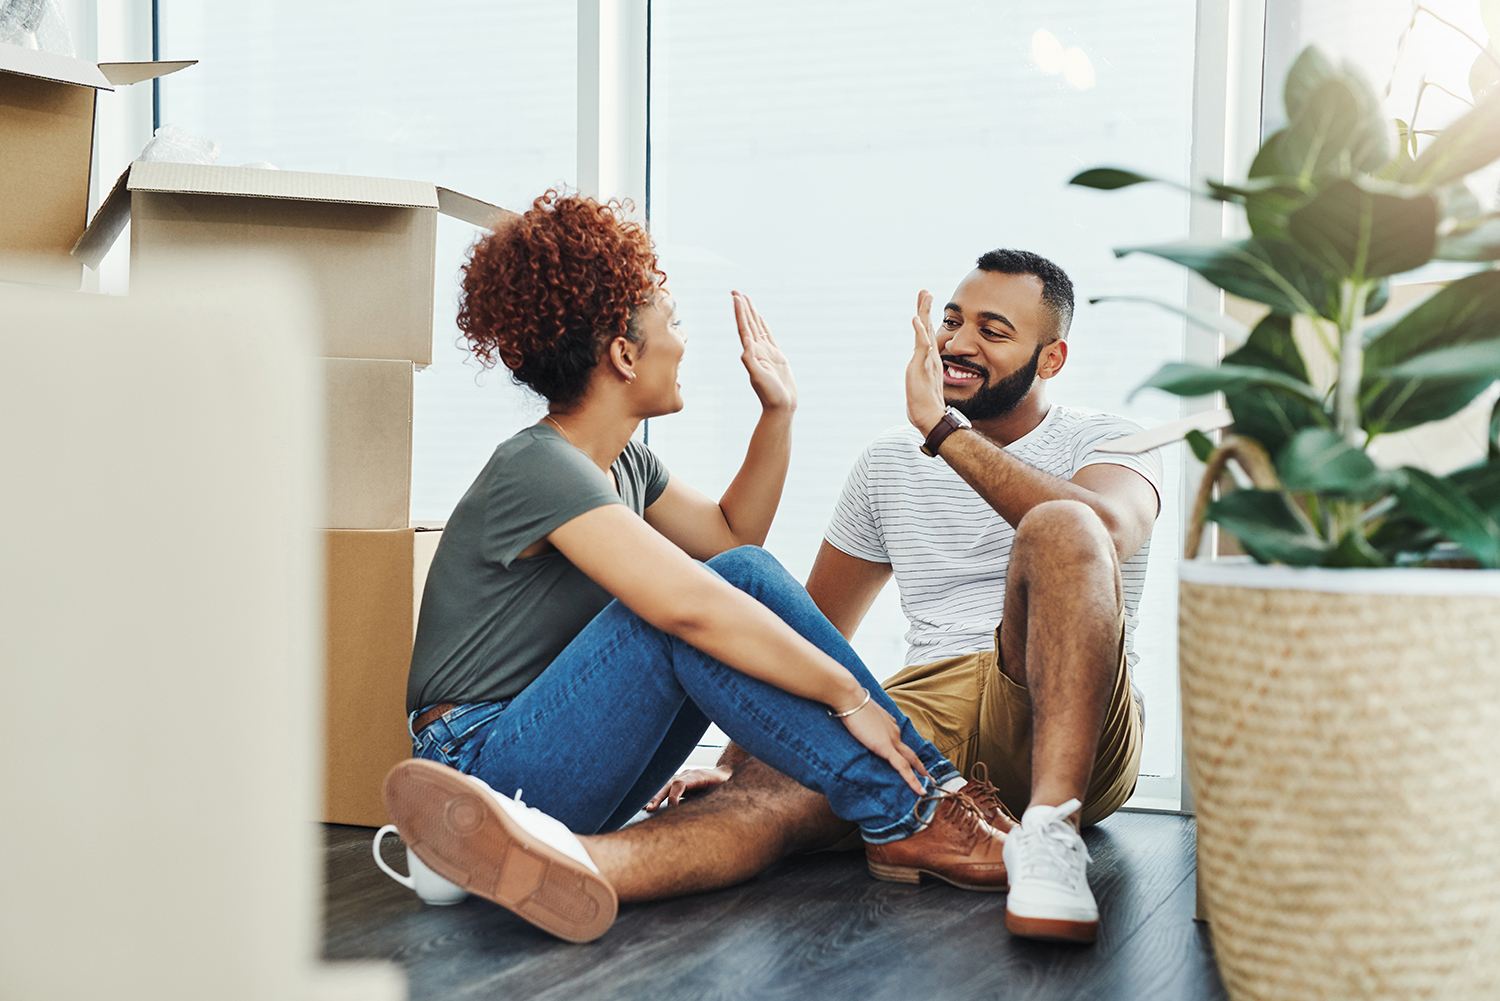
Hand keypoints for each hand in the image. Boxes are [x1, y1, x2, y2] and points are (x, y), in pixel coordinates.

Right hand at [644, 765, 731, 810]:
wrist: (726, 774)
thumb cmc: (725, 785)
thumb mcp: (723, 792)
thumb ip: (713, 800)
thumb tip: (702, 813)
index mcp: (699, 776)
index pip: (681, 784)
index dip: (674, 796)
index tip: (671, 809)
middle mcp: (688, 774)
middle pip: (669, 783)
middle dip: (658, 796)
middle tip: (649, 808)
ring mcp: (682, 777)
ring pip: (665, 785)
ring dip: (655, 796)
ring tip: (645, 807)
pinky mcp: (679, 782)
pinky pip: (667, 788)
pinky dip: (658, 795)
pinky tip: (648, 804)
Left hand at [734, 291, 796, 411]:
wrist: (780, 406)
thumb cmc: (770, 395)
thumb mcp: (758, 377)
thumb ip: (751, 361)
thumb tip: (746, 344)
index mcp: (751, 353)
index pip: (744, 328)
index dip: (740, 312)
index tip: (736, 297)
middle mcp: (756, 350)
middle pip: (748, 324)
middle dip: (742, 308)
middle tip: (736, 291)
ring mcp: (765, 352)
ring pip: (757, 327)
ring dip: (751, 313)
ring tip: (746, 299)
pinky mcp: (775, 356)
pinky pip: (767, 336)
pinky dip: (763, 325)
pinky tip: (759, 318)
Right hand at [839, 701, 930, 796]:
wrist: (850, 698)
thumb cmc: (851, 702)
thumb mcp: (860, 712)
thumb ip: (865, 720)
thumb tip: (862, 724)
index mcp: (888, 724)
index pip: (899, 741)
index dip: (905, 752)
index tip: (910, 761)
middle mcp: (894, 732)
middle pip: (910, 753)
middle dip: (920, 766)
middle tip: (929, 777)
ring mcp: (892, 740)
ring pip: (910, 761)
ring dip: (920, 774)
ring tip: (927, 788)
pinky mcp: (886, 747)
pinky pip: (903, 767)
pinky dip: (912, 780)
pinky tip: (919, 791)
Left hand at [905, 289, 945, 435]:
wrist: (930, 418)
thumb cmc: (925, 405)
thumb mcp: (921, 385)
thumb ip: (921, 377)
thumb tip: (919, 375)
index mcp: (929, 360)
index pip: (927, 335)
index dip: (925, 319)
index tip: (925, 303)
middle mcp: (930, 357)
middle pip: (928, 328)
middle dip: (926, 308)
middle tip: (925, 291)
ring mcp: (927, 361)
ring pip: (927, 332)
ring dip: (924, 313)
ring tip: (924, 296)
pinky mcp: (922, 367)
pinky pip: (922, 346)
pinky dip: (919, 332)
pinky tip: (916, 320)